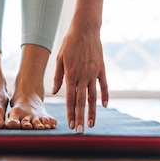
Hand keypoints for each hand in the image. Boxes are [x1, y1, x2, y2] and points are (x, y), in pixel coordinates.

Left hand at [52, 0, 109, 132]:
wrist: (85, 29)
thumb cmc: (69, 43)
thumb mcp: (59, 58)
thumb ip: (57, 76)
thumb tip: (55, 92)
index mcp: (70, 75)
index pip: (70, 98)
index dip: (70, 113)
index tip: (70, 125)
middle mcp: (83, 76)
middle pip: (82, 101)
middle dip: (80, 118)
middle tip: (80, 131)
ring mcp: (93, 73)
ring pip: (93, 96)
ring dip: (92, 111)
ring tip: (92, 124)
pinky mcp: (101, 68)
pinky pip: (103, 85)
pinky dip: (104, 95)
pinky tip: (104, 105)